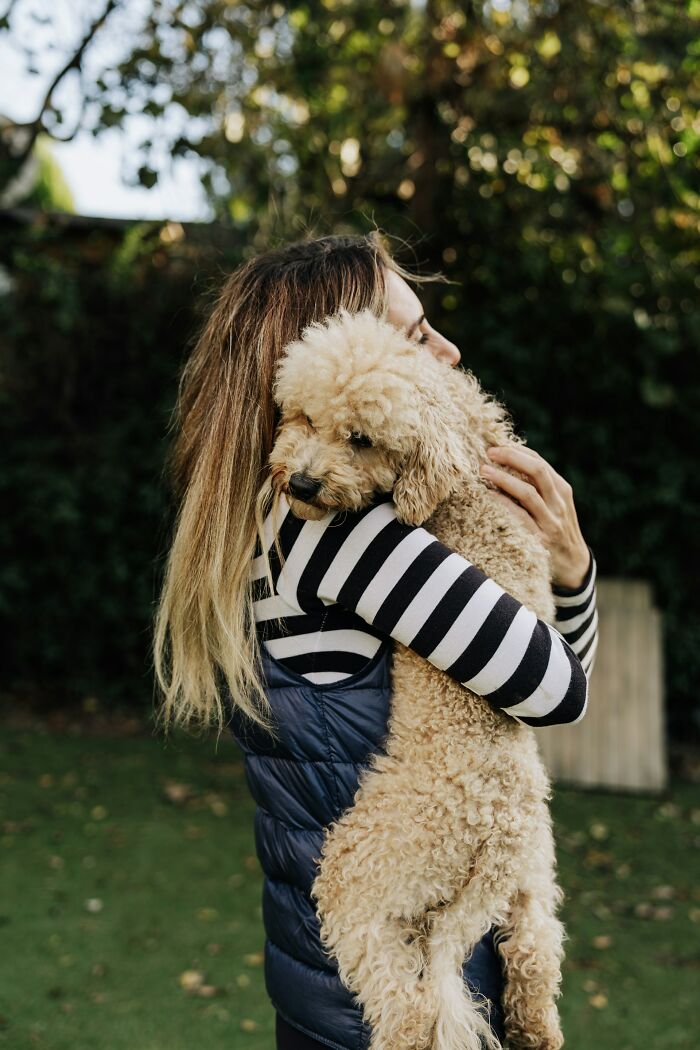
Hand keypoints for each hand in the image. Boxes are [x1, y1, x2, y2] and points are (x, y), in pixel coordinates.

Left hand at [480, 445, 590, 589]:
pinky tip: (488, 496)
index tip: (497, 444)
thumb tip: (508, 463)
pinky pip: (519, 517)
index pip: (540, 462)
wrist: (574, 565)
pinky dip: (503, 503)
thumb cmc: (557, 529)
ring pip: (528, 492)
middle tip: (489, 452)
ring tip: (483, 470)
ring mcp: (550, 521)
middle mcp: (559, 503)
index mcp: (562, 490)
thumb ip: (539, 487)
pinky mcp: (541, 539)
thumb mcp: (556, 505)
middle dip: (512, 457)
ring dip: (503, 479)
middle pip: (537, 471)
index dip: (518, 451)